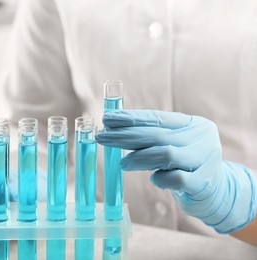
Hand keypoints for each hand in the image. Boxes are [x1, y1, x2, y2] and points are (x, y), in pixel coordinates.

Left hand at [96, 110, 256, 233]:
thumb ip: (151, 138)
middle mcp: (201, 138)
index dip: (130, 118)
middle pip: (157, 134)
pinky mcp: (202, 183)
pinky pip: (176, 179)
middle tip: (102, 137)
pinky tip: (154, 179)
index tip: (107, 118)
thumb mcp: (173, 144)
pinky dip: (160, 179)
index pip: (157, 117)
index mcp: (192, 124)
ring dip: (139, 157)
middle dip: (125, 136)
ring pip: (166, 154)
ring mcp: (204, 160)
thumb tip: (113, 131)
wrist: (217, 190)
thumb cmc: (186, 163)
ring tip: (122, 164)